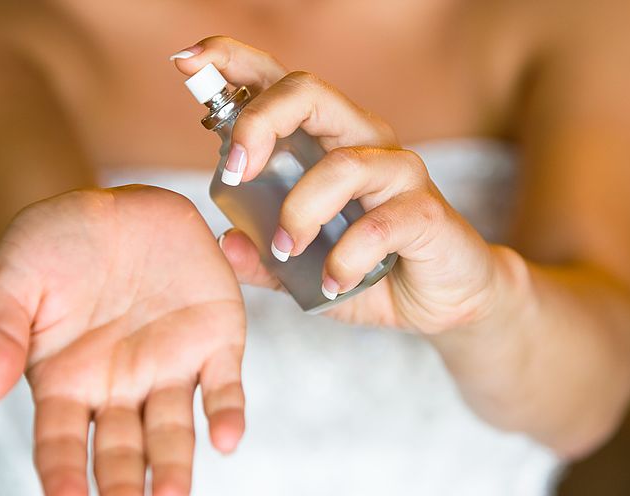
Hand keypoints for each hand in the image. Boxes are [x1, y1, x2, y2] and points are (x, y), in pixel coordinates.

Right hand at [0, 186, 245, 495]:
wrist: (117, 205)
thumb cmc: (56, 245)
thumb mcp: (14, 278)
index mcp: (68, 382)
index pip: (62, 442)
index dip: (63, 477)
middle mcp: (121, 387)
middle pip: (122, 450)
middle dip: (124, 490)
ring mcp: (170, 368)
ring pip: (174, 431)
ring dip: (175, 468)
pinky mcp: (215, 342)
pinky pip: (224, 386)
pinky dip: (226, 413)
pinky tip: (226, 439)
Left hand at [173, 37, 506, 333]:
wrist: (441, 301)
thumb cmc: (371, 270)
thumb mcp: (304, 270)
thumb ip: (263, 258)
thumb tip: (225, 244)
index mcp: (327, 142)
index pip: (280, 83)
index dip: (233, 61)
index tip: (188, 61)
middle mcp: (363, 141)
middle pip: (308, 93)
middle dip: (259, 123)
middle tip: (233, 173)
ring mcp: (399, 172)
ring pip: (341, 164)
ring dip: (299, 211)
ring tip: (286, 251)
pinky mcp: (426, 211)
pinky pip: (379, 226)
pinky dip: (345, 259)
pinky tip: (333, 282)